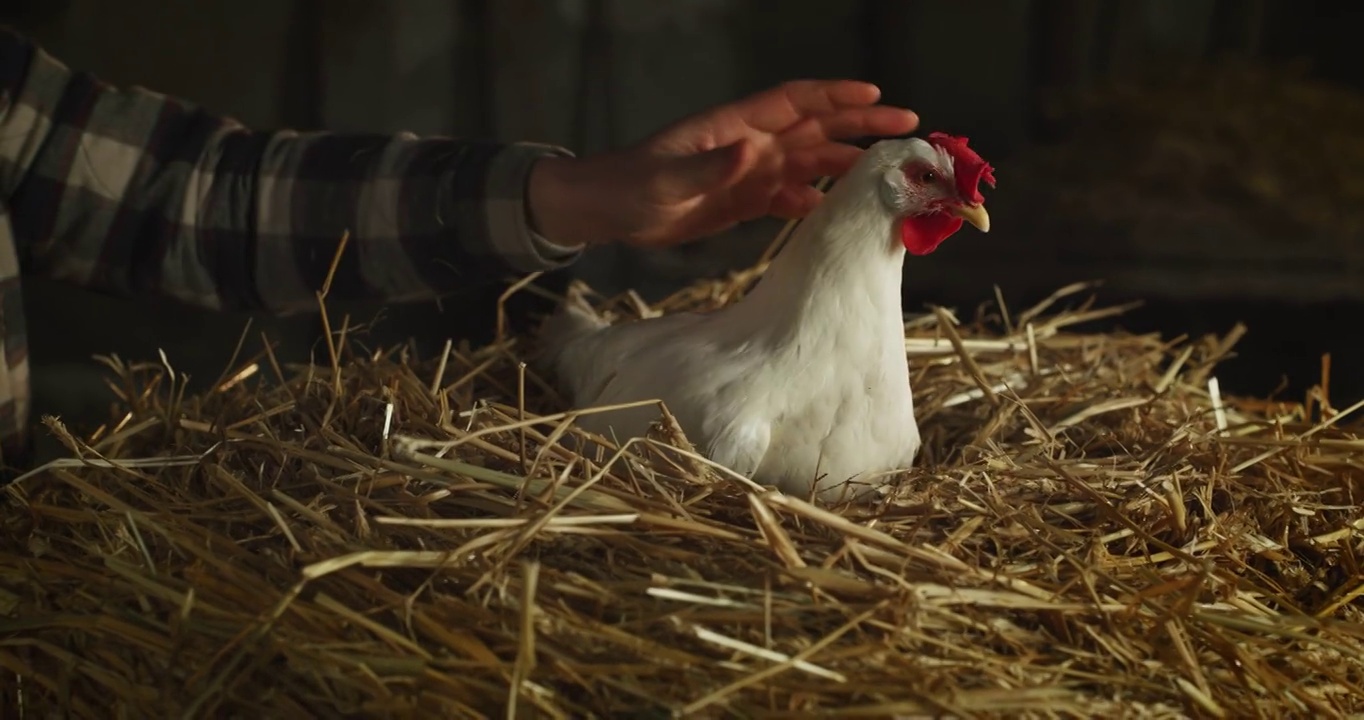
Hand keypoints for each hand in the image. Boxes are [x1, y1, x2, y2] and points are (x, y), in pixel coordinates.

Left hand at [528, 80, 918, 248]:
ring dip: (846, 166)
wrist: (605, 211)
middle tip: (908, 127)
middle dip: (861, 125)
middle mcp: (749, 144)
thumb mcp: (665, 178)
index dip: (836, 97)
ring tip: (887, 174)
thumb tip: (755, 152)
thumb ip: (710, 166)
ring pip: (808, 164)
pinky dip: (813, 203)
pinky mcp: (741, 201)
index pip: (796, 102)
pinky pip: (788, 198)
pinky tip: (836, 214)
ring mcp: (748, 172)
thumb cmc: (629, 186)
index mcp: (734, 126)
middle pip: (815, 129)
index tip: (876, 95)